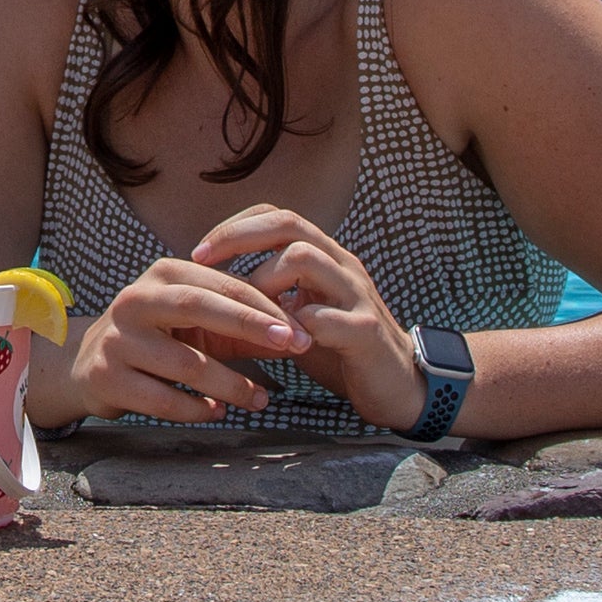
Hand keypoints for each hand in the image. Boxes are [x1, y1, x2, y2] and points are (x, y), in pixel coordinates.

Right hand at [56, 243, 317, 425]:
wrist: (91, 364)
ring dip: (231, 385)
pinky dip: (197, 409)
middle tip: (293, 346)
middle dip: (250, 326)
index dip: (264, 307)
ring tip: (260, 400)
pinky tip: (217, 412)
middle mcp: (136, 300)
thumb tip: (298, 338)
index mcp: (164, 275)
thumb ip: (244, 328)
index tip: (300, 330)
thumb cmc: (160, 339)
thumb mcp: (200, 324)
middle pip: (199, 306)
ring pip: (186, 363)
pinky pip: (163, 399)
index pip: (223, 285)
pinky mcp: (106, 376)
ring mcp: (118, 339)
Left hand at [188, 206, 427, 432]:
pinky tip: (277, 342)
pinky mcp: (366, 332)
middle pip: (289, 224)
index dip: (237, 225)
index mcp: (326, 259)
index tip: (201, 250)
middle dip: (238, 237)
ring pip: (304, 259)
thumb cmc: (341, 350)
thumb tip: (214, 291)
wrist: (400, 386)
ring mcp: (356, 296)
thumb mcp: (299, 316)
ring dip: (264, 281)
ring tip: (246, 310)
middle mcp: (342, 267)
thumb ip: (268, 299)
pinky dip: (294, 327)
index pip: (278, 216)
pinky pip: (325, 318)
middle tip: (203, 261)